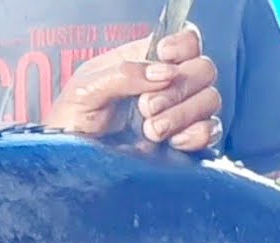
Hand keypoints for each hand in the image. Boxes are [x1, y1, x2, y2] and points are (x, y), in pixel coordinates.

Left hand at [45, 26, 222, 152]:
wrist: (69, 165)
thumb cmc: (71, 122)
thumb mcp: (86, 89)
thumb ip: (124, 74)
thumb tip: (164, 71)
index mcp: (145, 62)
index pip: (186, 40)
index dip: (183, 45)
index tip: (165, 57)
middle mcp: (167, 85)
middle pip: (203, 69)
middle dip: (178, 88)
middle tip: (146, 107)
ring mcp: (178, 114)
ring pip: (210, 99)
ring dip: (183, 113)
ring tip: (151, 130)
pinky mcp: (183, 142)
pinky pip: (211, 131)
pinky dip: (198, 134)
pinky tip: (173, 141)